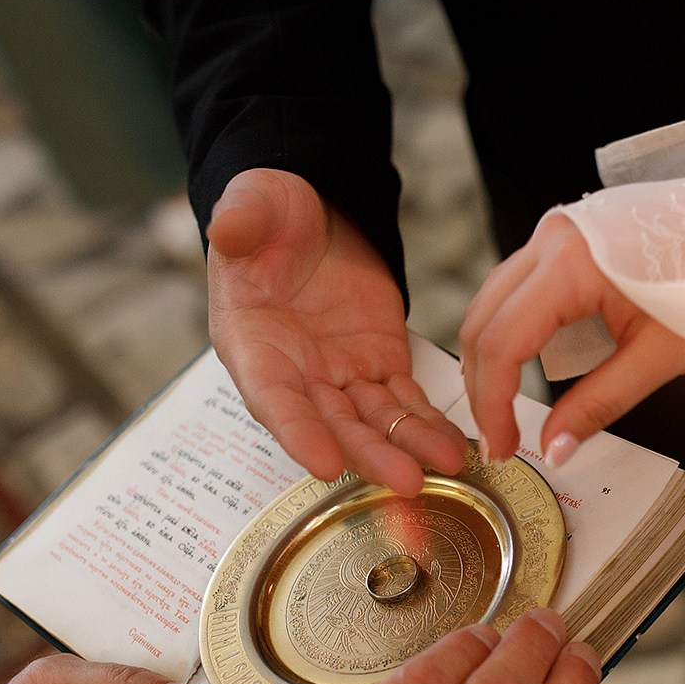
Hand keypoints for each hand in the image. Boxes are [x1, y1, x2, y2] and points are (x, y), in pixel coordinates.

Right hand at [207, 168, 466, 495]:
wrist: (313, 209)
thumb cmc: (271, 213)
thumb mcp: (253, 202)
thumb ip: (242, 218)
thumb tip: (227, 227)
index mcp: (251, 343)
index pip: (272, 398)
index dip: (297, 433)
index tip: (323, 464)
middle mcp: (294, 372)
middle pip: (331, 424)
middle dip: (368, 454)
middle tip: (404, 480)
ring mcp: (338, 373)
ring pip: (373, 421)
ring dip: (407, 445)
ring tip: (447, 464)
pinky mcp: (378, 363)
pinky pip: (404, 401)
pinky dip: (428, 423)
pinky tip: (456, 443)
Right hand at [460, 212, 684, 464]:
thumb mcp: (659, 355)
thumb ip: (600, 403)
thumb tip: (554, 448)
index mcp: (573, 264)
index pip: (504, 342)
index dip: (493, 403)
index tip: (501, 446)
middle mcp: (553, 239)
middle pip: (483, 321)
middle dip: (482, 385)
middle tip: (498, 437)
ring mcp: (553, 234)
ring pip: (490, 302)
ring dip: (490, 358)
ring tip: (504, 409)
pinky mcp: (561, 240)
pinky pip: (513, 288)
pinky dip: (508, 331)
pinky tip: (521, 367)